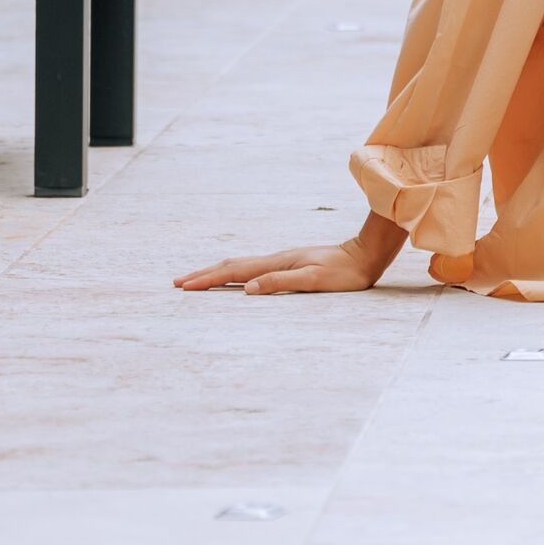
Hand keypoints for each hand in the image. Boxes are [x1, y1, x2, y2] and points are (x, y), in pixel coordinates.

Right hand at [177, 216, 403, 293]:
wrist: (365, 256)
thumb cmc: (344, 273)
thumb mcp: (315, 280)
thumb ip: (282, 283)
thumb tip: (248, 288)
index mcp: (277, 264)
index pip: (235, 272)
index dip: (208, 280)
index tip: (184, 286)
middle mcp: (276, 259)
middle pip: (232, 265)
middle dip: (204, 274)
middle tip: (178, 282)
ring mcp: (281, 261)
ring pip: (241, 265)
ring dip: (216, 272)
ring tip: (197, 278)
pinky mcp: (288, 264)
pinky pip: (252, 268)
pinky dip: (234, 272)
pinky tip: (234, 276)